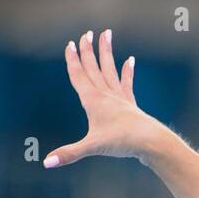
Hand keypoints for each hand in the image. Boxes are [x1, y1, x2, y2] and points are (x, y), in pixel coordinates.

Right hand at [44, 29, 162, 167]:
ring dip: (107, 53)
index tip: (70, 43)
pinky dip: (127, 72)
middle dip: (88, 51)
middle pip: (94, 68)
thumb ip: (69, 154)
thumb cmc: (123, 142)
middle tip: (85, 33)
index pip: (79, 75)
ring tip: (106, 35)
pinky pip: (126, 84)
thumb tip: (46, 163)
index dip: (73, 59)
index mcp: (93, 100)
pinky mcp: (131, 105)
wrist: (152, 143)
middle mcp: (106, 95)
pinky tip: (130, 60)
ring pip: (110, 70)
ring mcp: (120, 99)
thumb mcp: (93, 147)